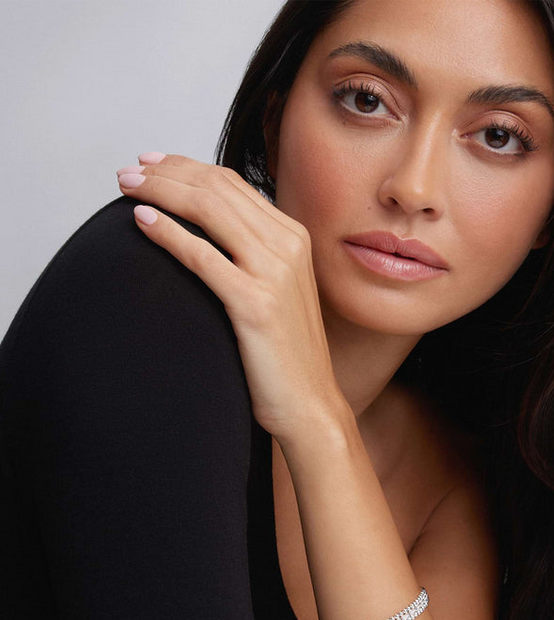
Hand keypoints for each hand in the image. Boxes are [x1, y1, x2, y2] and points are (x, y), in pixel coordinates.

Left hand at [116, 153, 349, 443]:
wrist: (310, 403)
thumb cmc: (286, 353)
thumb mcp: (276, 290)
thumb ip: (253, 254)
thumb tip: (207, 230)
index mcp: (294, 238)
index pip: (233, 183)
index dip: (187, 166)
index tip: (152, 165)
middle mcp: (288, 247)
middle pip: (218, 188)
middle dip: (167, 172)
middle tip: (128, 172)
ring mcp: (275, 273)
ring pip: (209, 211)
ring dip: (161, 192)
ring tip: (126, 187)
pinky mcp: (256, 304)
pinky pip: (203, 256)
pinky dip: (168, 234)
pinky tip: (141, 222)